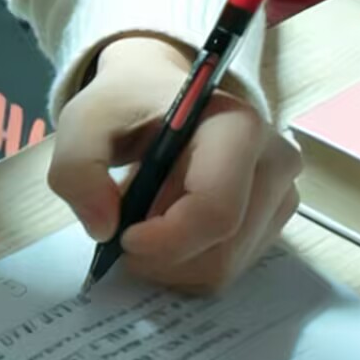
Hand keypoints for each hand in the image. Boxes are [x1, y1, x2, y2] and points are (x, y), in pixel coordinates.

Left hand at [48, 35, 300, 291]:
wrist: (156, 92)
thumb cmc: (125, 104)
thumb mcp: (83, 122)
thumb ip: (78, 167)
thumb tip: (103, 228)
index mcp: (238, 127)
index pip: (215, 212)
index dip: (165, 240)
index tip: (122, 237)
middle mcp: (274, 160)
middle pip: (220, 251)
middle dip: (161, 256)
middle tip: (125, 227)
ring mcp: (281, 193)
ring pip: (224, 268)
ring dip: (171, 261)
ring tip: (147, 218)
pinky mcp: (273, 218)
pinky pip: (228, 268)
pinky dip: (187, 263)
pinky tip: (167, 227)